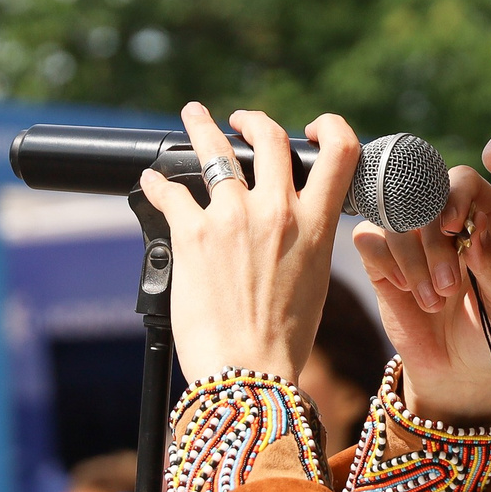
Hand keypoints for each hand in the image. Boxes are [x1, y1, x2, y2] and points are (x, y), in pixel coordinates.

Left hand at [138, 104, 358, 385]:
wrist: (248, 374)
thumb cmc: (281, 342)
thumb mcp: (313, 283)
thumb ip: (305, 243)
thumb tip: (290, 227)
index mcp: (315, 226)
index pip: (340, 153)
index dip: (329, 127)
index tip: (309, 128)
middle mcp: (277, 213)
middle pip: (269, 138)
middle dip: (252, 120)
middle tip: (238, 119)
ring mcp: (233, 219)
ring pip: (214, 150)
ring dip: (201, 127)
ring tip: (193, 116)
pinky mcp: (193, 235)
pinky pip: (169, 192)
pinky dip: (157, 183)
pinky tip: (151, 182)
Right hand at [354, 169, 490, 424]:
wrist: (458, 374)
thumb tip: (477, 236)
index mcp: (487, 219)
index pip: (462, 181)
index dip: (453, 196)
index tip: (454, 229)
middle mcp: (446, 221)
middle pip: (423, 196)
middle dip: (433, 242)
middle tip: (448, 288)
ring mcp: (412, 239)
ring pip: (394, 218)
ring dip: (412, 261)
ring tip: (433, 302)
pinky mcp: (382, 260)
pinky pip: (368, 238)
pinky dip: (385, 263)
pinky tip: (404, 291)